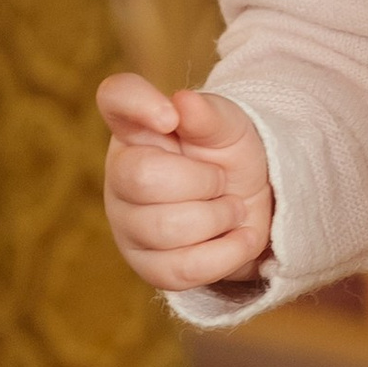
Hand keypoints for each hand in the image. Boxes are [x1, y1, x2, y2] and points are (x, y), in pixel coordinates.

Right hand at [97, 72, 274, 295]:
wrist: (252, 207)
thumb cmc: (229, 158)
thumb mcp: (230, 128)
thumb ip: (209, 115)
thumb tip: (184, 103)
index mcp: (137, 127)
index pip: (115, 97)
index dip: (137, 103)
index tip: (170, 117)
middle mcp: (120, 174)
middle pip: (143, 177)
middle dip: (203, 181)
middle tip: (222, 181)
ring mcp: (127, 224)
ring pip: (166, 229)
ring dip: (219, 217)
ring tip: (231, 207)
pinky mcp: (147, 266)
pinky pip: (180, 269)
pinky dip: (224, 254)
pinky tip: (240, 237)